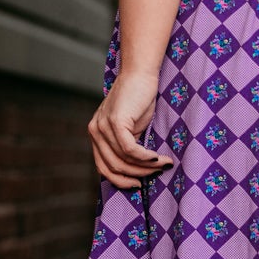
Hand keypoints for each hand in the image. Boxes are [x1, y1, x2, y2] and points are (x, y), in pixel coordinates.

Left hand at [87, 68, 173, 188]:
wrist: (141, 73)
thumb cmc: (139, 99)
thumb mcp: (131, 127)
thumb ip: (127, 145)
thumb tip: (138, 171)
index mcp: (96, 134)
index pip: (103, 167)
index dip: (120, 180)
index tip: (138, 185)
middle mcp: (95, 131)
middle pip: (113, 167)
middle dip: (137, 175)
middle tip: (156, 174)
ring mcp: (102, 127)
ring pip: (123, 160)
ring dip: (146, 167)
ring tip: (164, 164)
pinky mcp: (115, 122)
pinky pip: (130, 150)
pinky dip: (145, 158)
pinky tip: (158, 158)